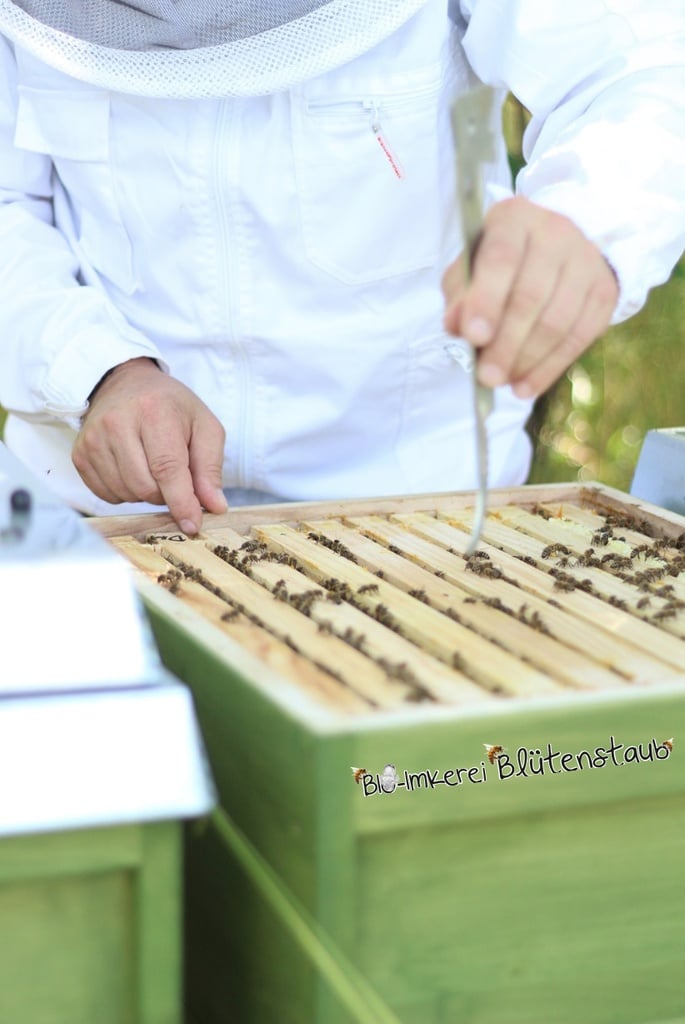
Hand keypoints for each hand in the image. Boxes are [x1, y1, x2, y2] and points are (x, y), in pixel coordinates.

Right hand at [72, 357, 226, 532]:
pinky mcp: (79, 454)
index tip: (193, 524)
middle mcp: (117, 424)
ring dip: (145, 493)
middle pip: (145, 487)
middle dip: (166, 494)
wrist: (126, 384)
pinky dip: (125, 492)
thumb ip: (210, 467)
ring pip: (126, 494)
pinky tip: (132, 469)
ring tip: (151, 467)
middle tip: (173, 476)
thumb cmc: (170, 407)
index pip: (167, 469)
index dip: (182, 502)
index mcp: (154, 412)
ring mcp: (93, 439)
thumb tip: (215, 507)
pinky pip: (107, 495)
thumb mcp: (204, 426)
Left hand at [442, 196, 618, 397]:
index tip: (473, 337)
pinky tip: (526, 387)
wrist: (554, 251)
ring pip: (558, 321)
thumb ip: (460, 295)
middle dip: (506, 343)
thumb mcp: (470, 270)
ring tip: (503, 382)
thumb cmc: (500, 263)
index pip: (502, 258)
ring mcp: (586, 261)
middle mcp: (556, 232)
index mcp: (514, 219)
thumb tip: (456, 326)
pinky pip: (579, 338)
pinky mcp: (604, 292)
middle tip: (486, 377)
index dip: (487, 300)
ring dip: (527, 360)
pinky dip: (549, 368)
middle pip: (531, 295)